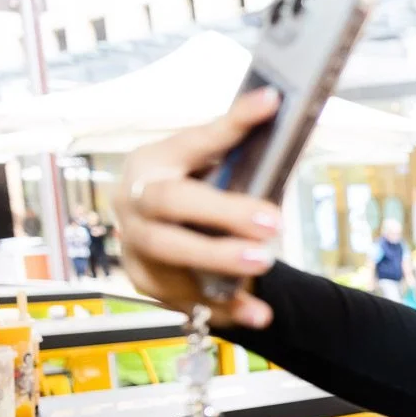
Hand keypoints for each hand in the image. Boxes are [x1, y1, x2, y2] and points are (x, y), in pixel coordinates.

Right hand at [116, 88, 282, 328]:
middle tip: (271, 223)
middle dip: (222, 212)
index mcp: (155, 161)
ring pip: (169, 254)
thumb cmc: (192, 192)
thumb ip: (242, 146)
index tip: (271, 102)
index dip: (232, 123)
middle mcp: (135, 200)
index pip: (193, 139)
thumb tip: (280, 112)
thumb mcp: (212, 167)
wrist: (158, 237)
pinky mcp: (148, 281)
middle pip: (169, 203)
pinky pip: (185, 298)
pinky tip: (258, 314)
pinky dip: (225, 307)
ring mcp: (135, 243)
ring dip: (217, 260)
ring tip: (261, 265)